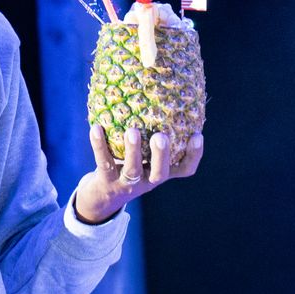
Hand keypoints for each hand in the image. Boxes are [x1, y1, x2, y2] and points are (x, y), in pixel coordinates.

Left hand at [72, 124, 204, 224]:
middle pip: (160, 173)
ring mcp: (127, 184)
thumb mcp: (144, 156)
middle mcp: (147, 181)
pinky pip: (103, 162)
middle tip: (161, 136)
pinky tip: (96, 128)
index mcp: (160, 172)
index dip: (194, 155)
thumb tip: (159, 95)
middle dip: (161, 155)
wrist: (101, 198)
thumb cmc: (128, 167)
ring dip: (133, 150)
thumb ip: (152, 135)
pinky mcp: (106, 182)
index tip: (198, 135)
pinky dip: (99, 145)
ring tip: (132, 131)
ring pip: (132, 169)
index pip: (184, 169)